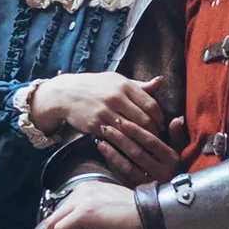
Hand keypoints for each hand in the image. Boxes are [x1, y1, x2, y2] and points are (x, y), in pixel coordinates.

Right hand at [28, 69, 179, 182]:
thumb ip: (139, 85)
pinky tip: (131, 148)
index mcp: (124, 85)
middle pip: (144, 120)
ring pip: (131, 131)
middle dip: (154, 132)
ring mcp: (105, 112)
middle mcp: (116, 98)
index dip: (160, 118)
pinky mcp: (96, 125)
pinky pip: (116, 138)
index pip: (151, 104)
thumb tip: (160, 81)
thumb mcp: (116, 80)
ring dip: (142, 141)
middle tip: (157, 139)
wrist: (66, 94)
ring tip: (147, 146)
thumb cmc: (95, 86)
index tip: (162, 125)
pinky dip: (126, 144)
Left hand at [33, 176, 147, 228]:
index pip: (66, 210)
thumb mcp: (116, 217)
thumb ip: (100, 221)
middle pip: (56, 216)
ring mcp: (83, 199)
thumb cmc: (143, 220)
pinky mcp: (84, 212)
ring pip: (53, 224)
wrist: (156, 216)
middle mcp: (84, 189)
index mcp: (91, 188)